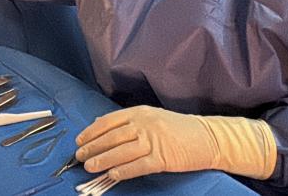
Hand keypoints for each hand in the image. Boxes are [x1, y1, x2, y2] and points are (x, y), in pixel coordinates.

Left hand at [74, 105, 275, 180]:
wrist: (208, 138)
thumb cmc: (179, 129)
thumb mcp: (152, 117)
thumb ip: (129, 122)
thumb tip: (101, 127)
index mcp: (139, 112)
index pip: (108, 122)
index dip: (91, 132)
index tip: (80, 140)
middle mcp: (144, 124)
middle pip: (111, 137)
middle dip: (92, 147)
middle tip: (79, 156)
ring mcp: (154, 141)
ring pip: (121, 151)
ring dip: (102, 160)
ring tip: (89, 166)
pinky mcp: (163, 158)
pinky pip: (138, 166)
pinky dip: (122, 171)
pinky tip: (111, 175)